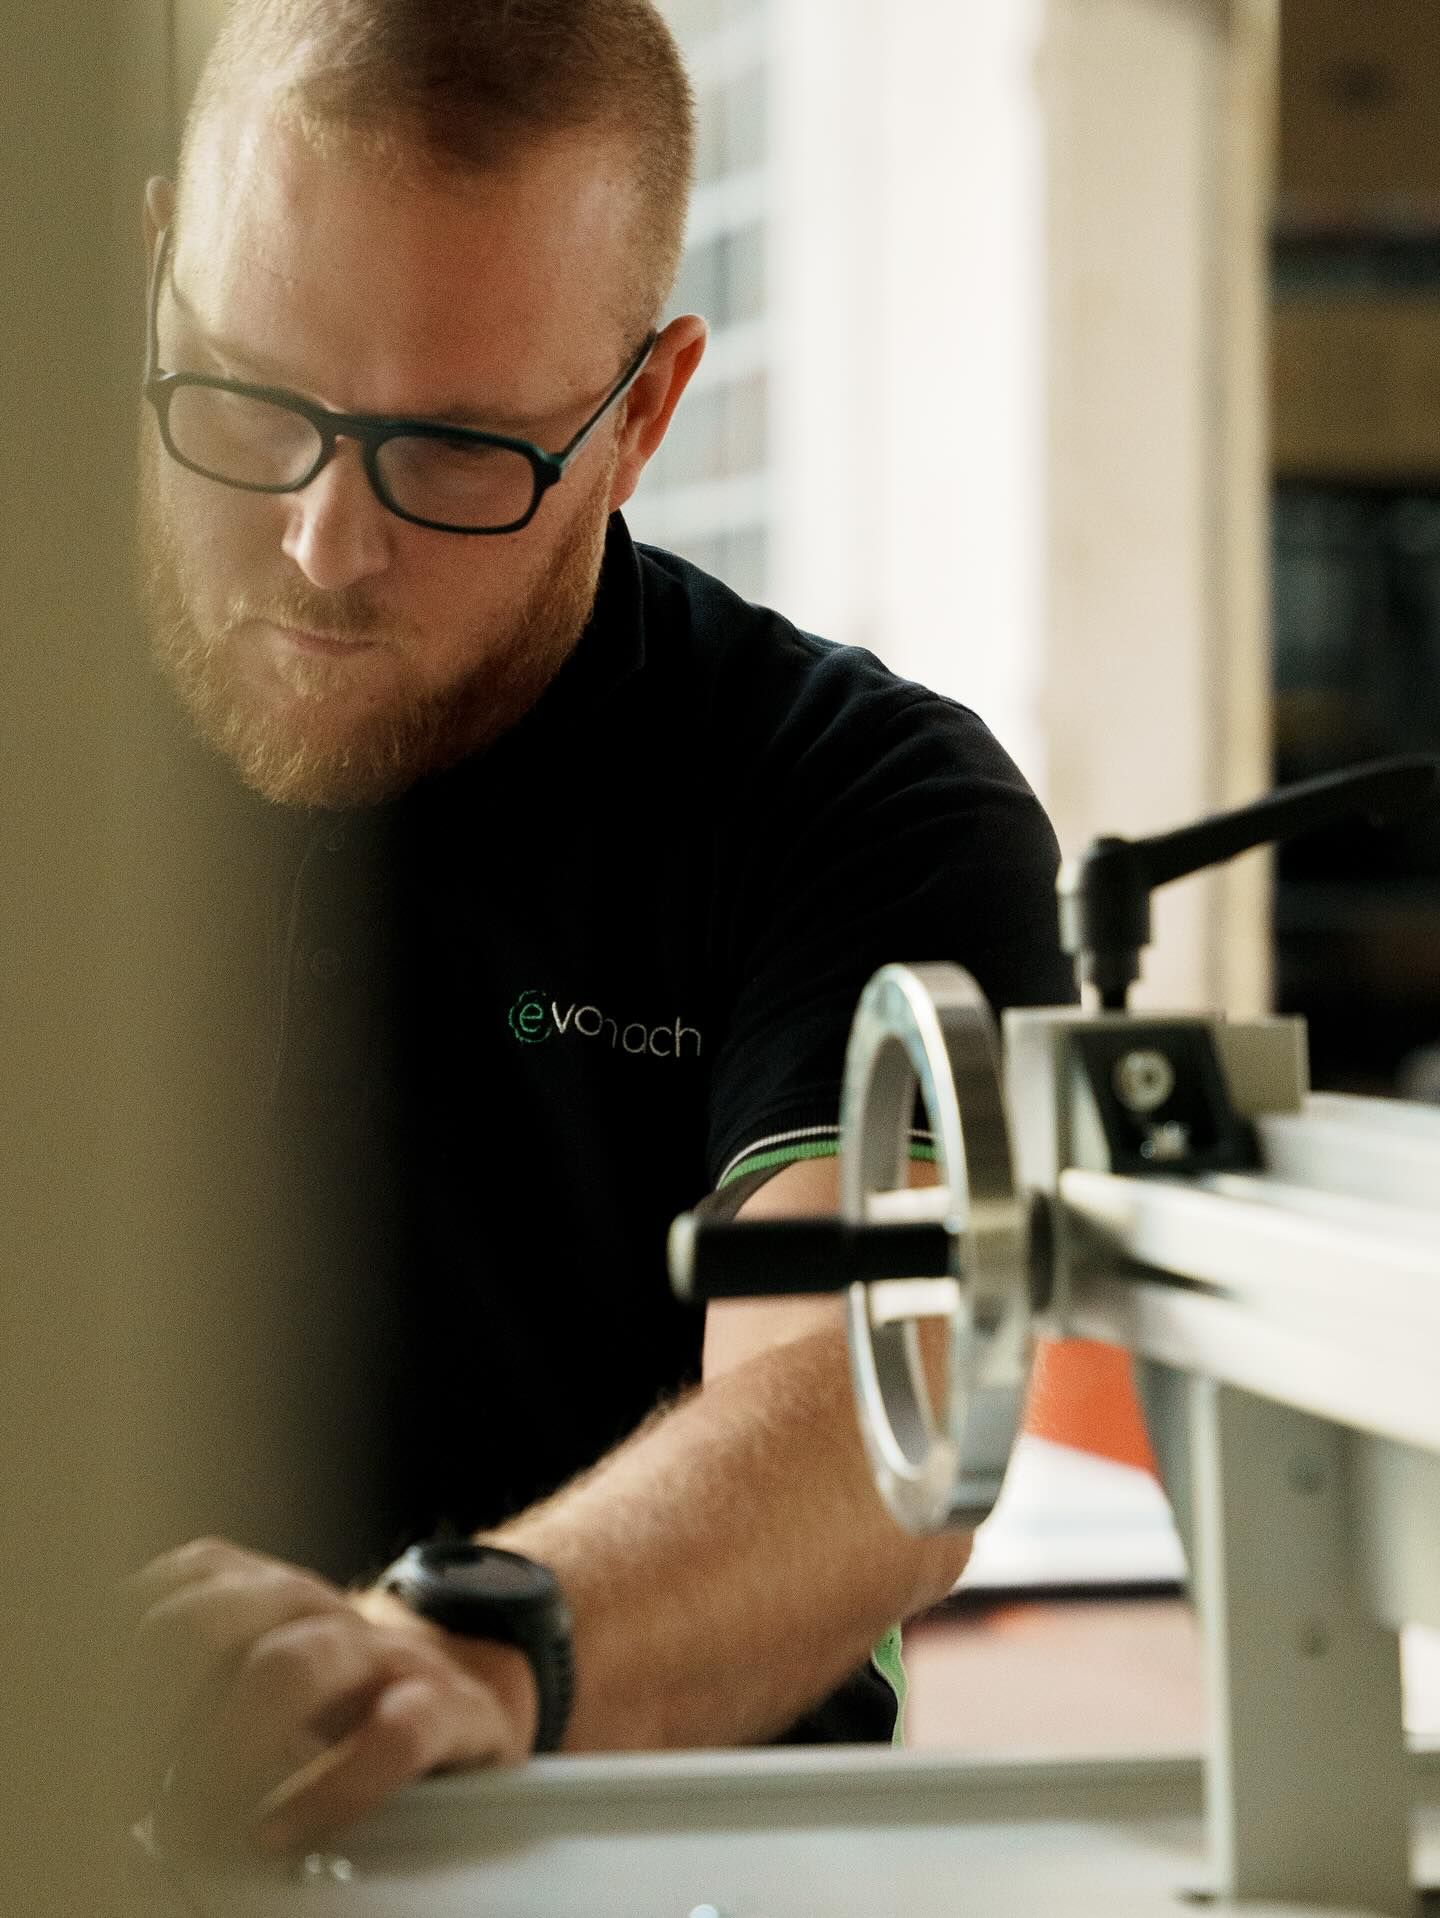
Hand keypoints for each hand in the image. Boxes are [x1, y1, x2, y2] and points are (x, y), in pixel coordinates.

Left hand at [123, 1538, 538, 1851]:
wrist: (460, 1679)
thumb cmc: (318, 1701)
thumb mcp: (235, 1678)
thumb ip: (170, 1693)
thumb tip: (85, 1756)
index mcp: (243, 1590)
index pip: (154, 1603)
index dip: (105, 1673)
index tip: (76, 1752)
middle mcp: (305, 1606)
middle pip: (208, 1619)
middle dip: (150, 1709)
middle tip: (124, 1795)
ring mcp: (377, 1653)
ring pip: (294, 1665)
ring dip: (225, 1751)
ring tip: (189, 1824)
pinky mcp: (445, 1708)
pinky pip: (393, 1734)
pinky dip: (330, 1790)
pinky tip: (282, 1834)